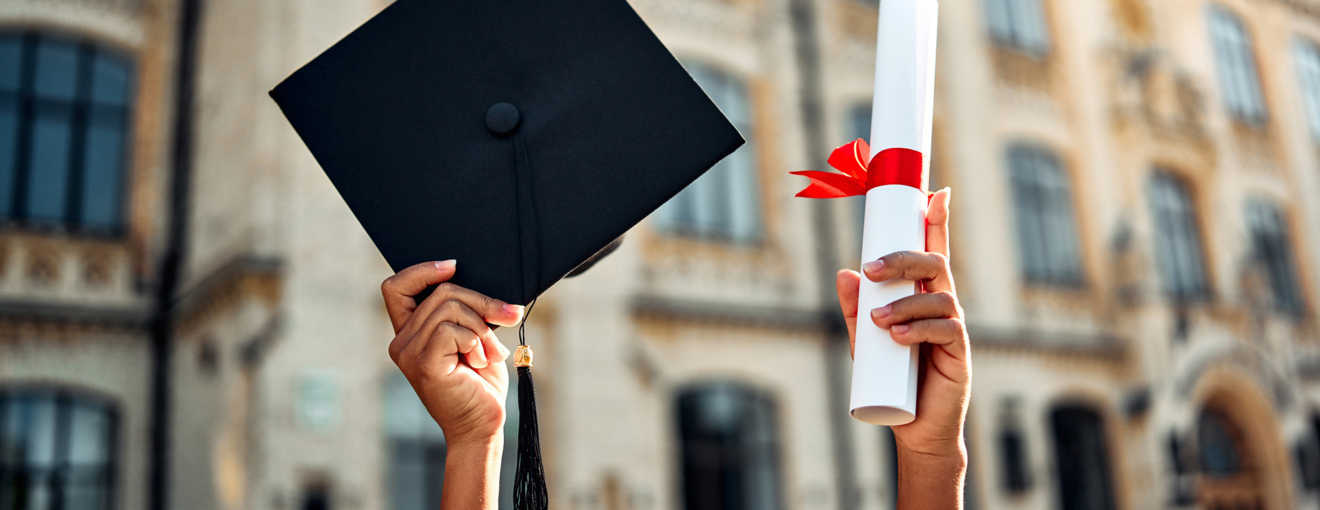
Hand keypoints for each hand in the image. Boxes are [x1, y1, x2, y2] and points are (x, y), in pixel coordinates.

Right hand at [382, 260, 524, 447]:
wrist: (483, 426)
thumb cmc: (480, 383)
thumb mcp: (475, 337)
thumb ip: (466, 313)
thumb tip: (480, 284)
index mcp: (410, 333)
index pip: (396, 287)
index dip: (422, 270)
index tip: (453, 267)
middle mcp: (402, 342)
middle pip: (440, 292)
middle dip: (481, 302)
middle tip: (507, 318)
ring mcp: (409, 354)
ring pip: (449, 307)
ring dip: (482, 325)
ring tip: (490, 351)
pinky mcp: (423, 364)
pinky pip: (451, 329)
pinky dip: (475, 340)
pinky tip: (479, 360)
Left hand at [836, 188, 969, 458]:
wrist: (915, 426)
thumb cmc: (892, 377)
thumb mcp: (864, 341)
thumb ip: (854, 309)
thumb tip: (843, 272)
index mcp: (923, 295)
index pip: (932, 251)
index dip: (937, 221)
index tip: (935, 192)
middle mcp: (943, 305)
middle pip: (934, 265)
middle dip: (904, 259)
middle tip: (872, 269)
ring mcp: (954, 327)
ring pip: (938, 297)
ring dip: (904, 305)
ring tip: (877, 323)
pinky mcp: (960, 353)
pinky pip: (946, 329)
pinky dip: (919, 329)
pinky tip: (898, 337)